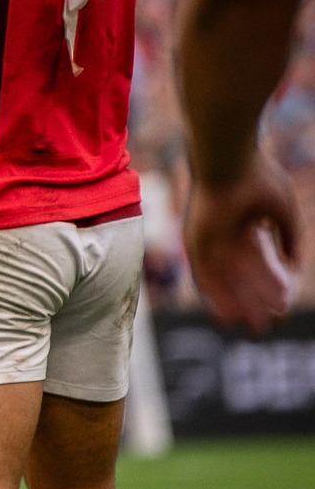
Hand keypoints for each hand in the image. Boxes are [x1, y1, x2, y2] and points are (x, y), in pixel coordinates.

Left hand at [186, 157, 302, 331]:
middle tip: (266, 323)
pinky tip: (228, 316)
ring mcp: (208, 240)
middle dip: (256, 300)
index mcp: (244, 223)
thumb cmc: (258, 179)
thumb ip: (289, 239)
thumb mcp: (283, 212)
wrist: (228, 163)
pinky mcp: (195, 244)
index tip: (282, 302)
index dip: (270, 283)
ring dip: (241, 303)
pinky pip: (204, 278)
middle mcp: (224, 234)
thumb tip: (294, 266)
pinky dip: (217, 297)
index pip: (258, 261)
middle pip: (241, 275)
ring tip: (254, 326)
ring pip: (226, 280)